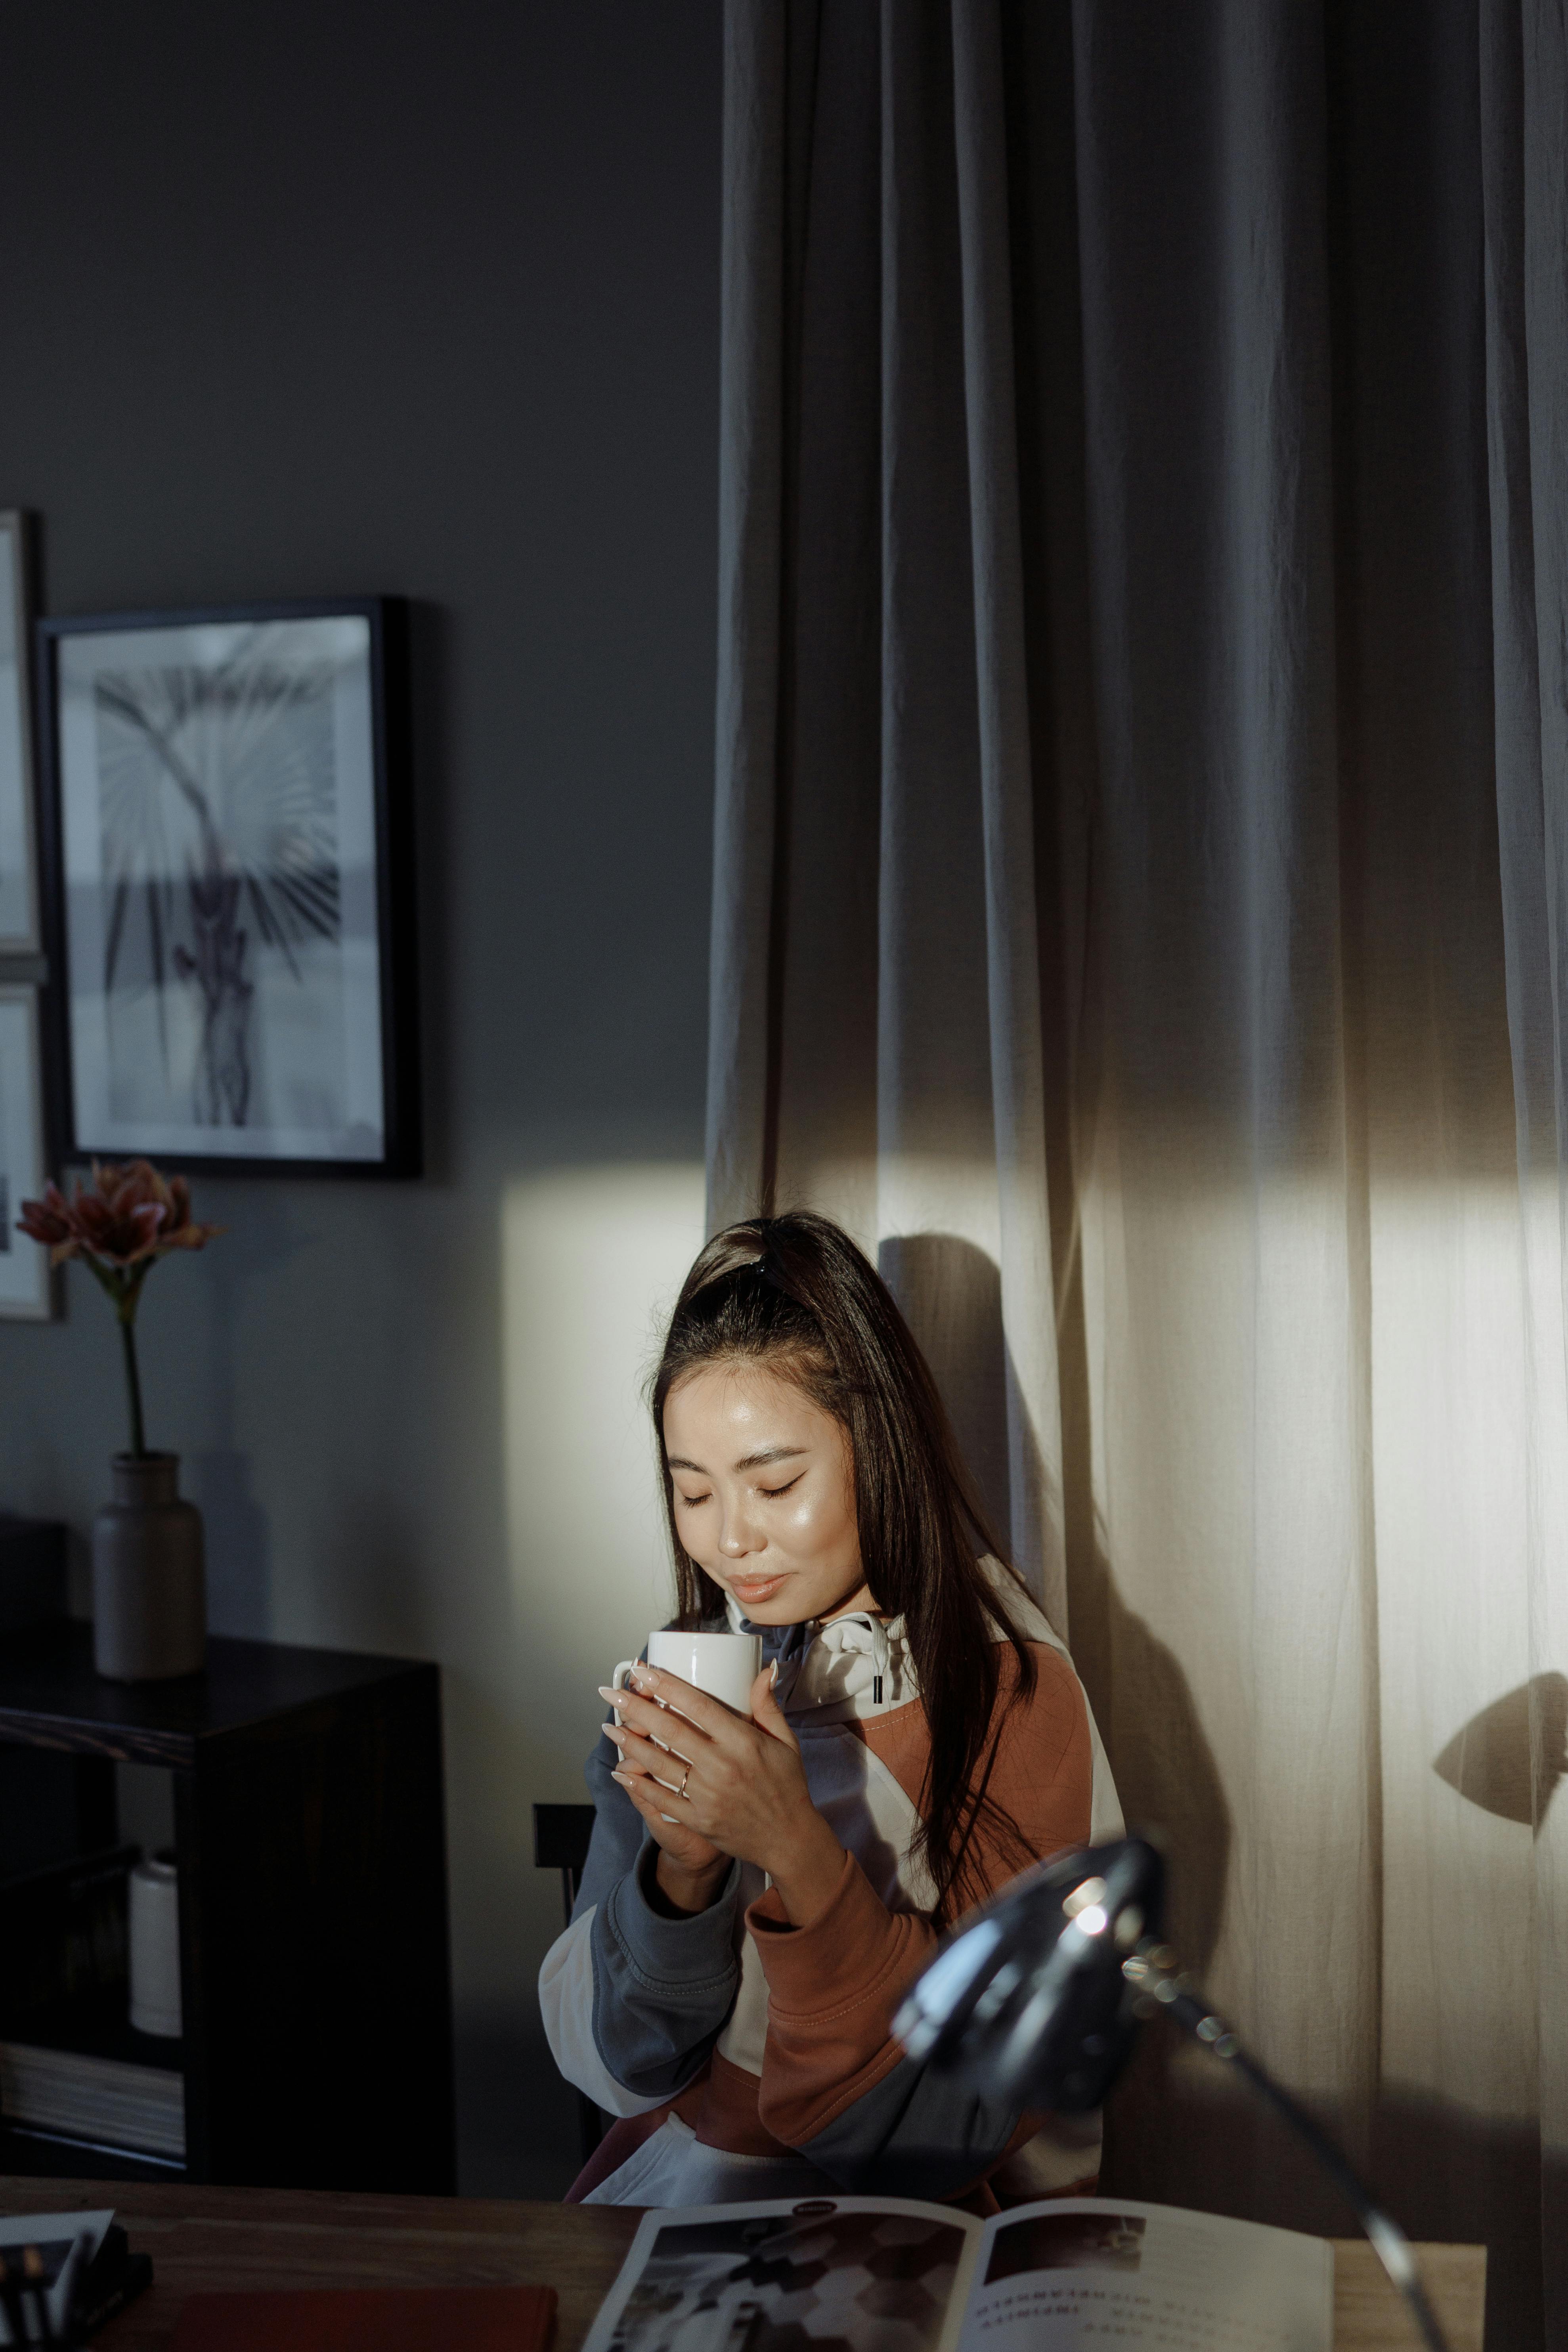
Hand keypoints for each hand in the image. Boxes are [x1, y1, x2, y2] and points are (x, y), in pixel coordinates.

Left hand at [597, 1664, 844, 1924]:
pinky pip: (662, 1799)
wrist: (788, 1839)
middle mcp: (722, 1766)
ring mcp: (708, 1795)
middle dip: (636, 1709)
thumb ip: (768, 1705)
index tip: (644, 1672)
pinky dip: (638, 1785)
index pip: (698, 1706)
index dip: (667, 1687)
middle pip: (670, 1731)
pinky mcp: (699, 1819)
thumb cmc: (787, 1786)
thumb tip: (764, 1669)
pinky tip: (620, 1771)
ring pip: (660, 1763)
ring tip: (609, 1727)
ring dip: (630, 1744)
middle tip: (610, 1692)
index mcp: (743, 1742)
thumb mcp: (786, 1742)